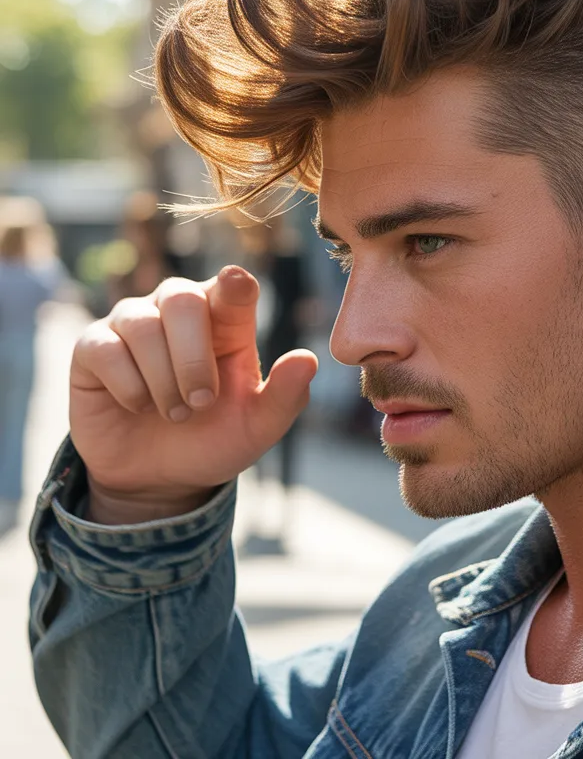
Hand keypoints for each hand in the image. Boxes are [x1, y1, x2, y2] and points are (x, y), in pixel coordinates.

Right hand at [70, 266, 317, 522]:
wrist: (160, 478)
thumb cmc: (215, 439)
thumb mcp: (258, 428)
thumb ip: (286, 396)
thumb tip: (307, 359)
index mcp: (227, 321)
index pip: (232, 288)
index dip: (234, 284)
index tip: (236, 285)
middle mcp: (179, 311)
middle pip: (182, 298)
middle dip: (192, 356)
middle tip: (201, 401)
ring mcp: (134, 324)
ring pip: (143, 324)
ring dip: (162, 378)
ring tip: (175, 413)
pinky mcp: (94, 348)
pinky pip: (104, 348)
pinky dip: (127, 384)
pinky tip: (138, 406)